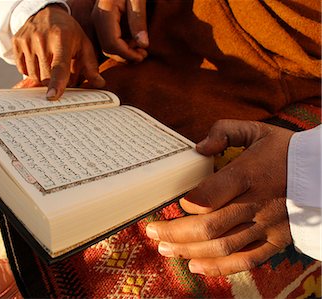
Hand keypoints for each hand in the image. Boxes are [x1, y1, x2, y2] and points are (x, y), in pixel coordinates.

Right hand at [12, 4, 104, 99]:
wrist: (46, 12)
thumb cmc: (68, 32)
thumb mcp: (83, 45)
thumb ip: (91, 66)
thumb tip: (100, 84)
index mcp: (61, 38)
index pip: (58, 67)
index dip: (56, 83)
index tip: (52, 96)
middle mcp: (41, 38)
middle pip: (46, 76)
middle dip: (54, 81)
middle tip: (59, 71)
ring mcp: (27, 40)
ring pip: (33, 75)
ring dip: (42, 77)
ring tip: (49, 63)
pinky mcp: (16, 42)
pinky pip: (22, 70)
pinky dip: (31, 71)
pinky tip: (38, 59)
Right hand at [92, 0, 148, 61]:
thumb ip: (139, 20)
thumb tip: (143, 45)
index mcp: (104, 14)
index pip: (112, 44)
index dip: (127, 54)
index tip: (143, 55)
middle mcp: (97, 19)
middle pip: (108, 48)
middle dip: (126, 56)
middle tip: (144, 53)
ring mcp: (97, 21)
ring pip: (107, 46)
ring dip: (124, 52)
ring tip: (141, 48)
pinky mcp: (102, 22)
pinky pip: (109, 40)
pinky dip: (122, 46)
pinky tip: (134, 41)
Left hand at [146, 120, 294, 275]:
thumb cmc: (285, 150)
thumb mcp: (256, 130)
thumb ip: (225, 131)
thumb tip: (198, 148)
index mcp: (249, 174)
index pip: (212, 194)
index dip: (190, 203)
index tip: (175, 203)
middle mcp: (257, 204)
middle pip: (210, 226)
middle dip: (175, 233)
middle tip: (153, 233)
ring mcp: (267, 226)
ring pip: (223, 247)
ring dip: (189, 251)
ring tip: (165, 250)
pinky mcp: (275, 241)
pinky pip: (244, 260)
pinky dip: (218, 267)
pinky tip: (195, 265)